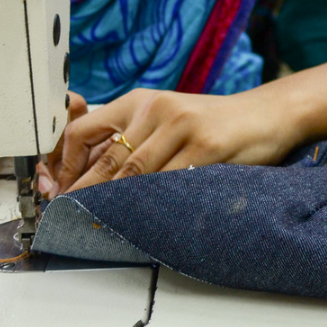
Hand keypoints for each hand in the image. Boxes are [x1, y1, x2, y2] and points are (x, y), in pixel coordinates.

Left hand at [39, 87, 302, 195]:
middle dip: (84, 193)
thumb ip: (134, 140)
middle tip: (68, 218)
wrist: (266, 115)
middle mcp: (156, 109)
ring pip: (134, 174)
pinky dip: (152, 204)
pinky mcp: (206, 146)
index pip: (83, 130)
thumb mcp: (168, 120)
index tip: (59, 192)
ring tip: (96, 224)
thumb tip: (91, 177)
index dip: (65, 165)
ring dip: (113, 203)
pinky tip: (142, 219)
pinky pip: (170, 182)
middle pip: (107, 158)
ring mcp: (182, 126)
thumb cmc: (214, 123)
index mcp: (140, 101)